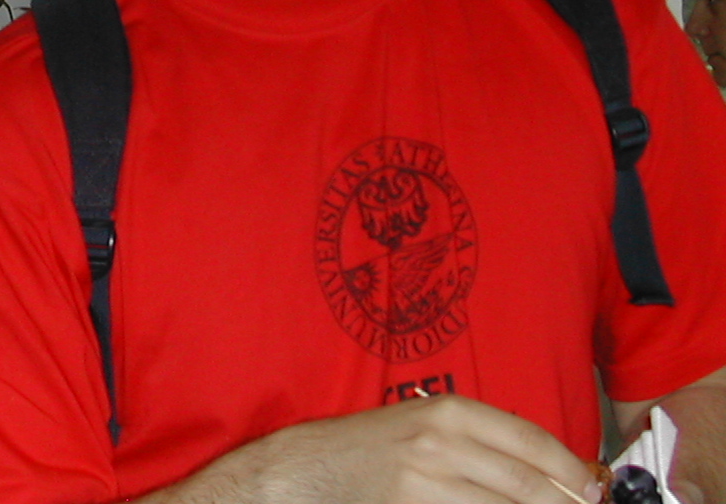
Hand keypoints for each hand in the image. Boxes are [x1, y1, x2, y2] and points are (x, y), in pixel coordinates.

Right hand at [163, 395, 599, 503]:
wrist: (307, 472)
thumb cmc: (369, 451)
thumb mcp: (424, 429)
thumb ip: (481, 444)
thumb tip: (554, 474)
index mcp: (449, 411)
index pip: (534, 441)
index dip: (573, 472)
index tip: (595, 492)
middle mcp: (441, 442)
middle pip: (531, 485)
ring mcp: (427, 481)